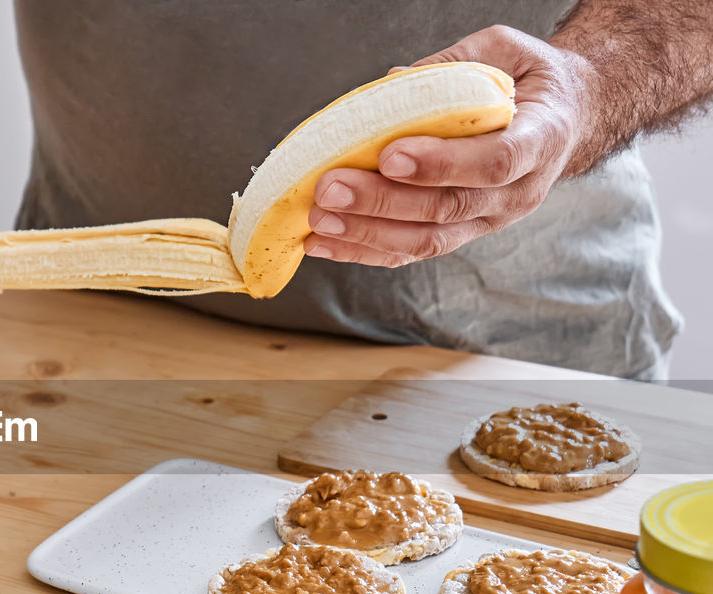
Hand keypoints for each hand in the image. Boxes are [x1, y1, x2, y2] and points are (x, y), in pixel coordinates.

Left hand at [303, 25, 596, 267]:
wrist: (565, 118)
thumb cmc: (530, 81)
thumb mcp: (506, 51)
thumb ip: (453, 66)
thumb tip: (390, 84)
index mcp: (541, 139)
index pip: (495, 161)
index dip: (442, 163)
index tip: (390, 156)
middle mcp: (519, 191)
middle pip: (449, 207)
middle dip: (382, 201)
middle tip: (330, 187)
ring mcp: (491, 220)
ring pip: (428, 240)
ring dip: (366, 232)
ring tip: (319, 219)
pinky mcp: (463, 235)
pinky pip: (413, 252)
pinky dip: (365, 251)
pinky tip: (325, 243)